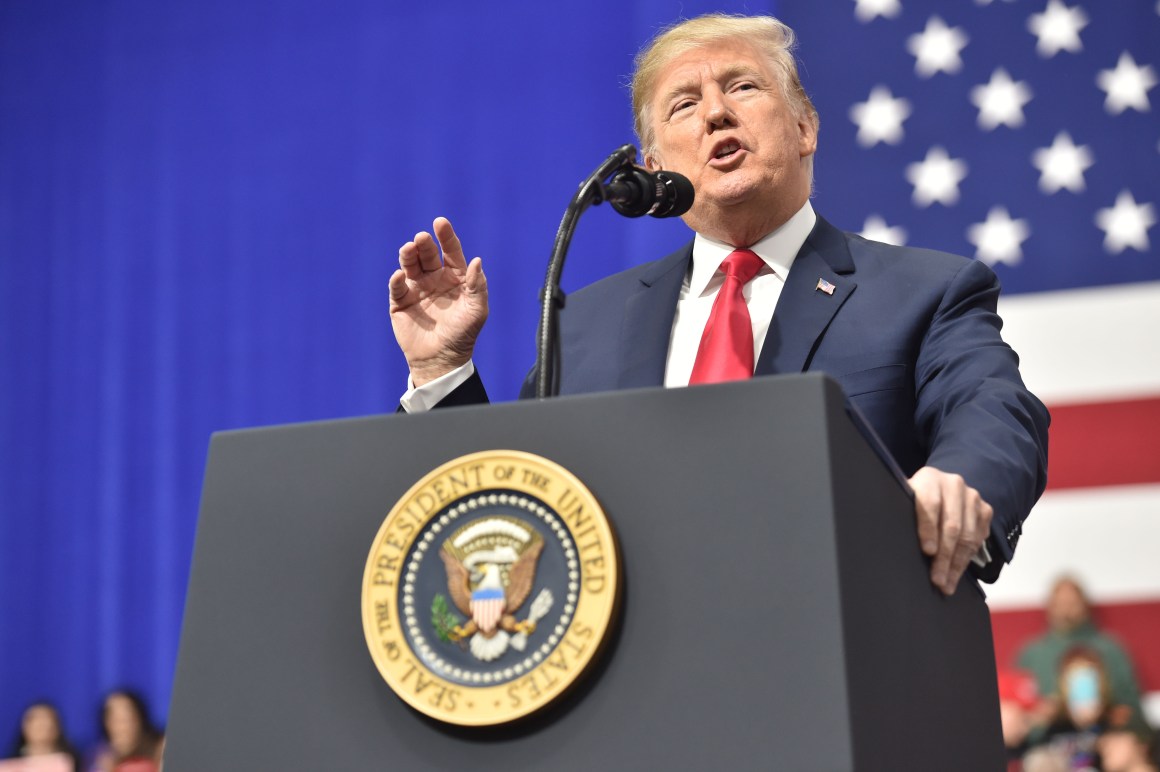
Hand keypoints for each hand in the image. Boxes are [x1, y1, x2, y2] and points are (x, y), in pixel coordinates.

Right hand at [390, 217, 488, 385]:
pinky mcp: (400, 302)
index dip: (446, 236)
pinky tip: (400, 277)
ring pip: (410, 265)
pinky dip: (397, 280)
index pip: (451, 251)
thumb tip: (477, 260)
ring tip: (409, 249)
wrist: (441, 360)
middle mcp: (434, 278)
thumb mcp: (476, 311)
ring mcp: (417, 288)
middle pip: (428, 254)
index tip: (440, 223)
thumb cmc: (463, 335)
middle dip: (424, 243)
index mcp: (455, 277)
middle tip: (421, 238)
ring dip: (408, 255)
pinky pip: (397, 287)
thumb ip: (477, 286)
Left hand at [909, 466, 993, 595]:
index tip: (927, 551)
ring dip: (957, 564)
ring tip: (946, 584)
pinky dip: (967, 559)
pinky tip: (957, 574)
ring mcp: (972, 497)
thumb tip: (889, 539)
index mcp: (929, 478)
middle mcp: (954, 484)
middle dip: (944, 557)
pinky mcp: (985, 510)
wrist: (939, 489)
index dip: (928, 529)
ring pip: (968, 536)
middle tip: (937, 580)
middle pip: (951, 525)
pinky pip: (979, 539)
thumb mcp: (904, 502)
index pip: (930, 504)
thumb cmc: (914, 501)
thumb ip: (900, 512)